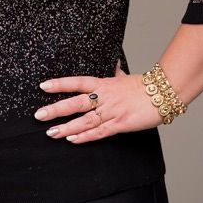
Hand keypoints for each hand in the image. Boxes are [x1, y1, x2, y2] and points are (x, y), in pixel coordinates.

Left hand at [35, 63, 163, 143]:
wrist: (164, 94)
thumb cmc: (144, 86)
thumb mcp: (125, 76)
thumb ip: (116, 72)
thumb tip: (114, 62)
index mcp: (104, 84)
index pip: (77, 82)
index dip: (60, 84)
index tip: (43, 86)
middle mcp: (104, 98)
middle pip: (75, 103)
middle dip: (56, 110)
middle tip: (39, 115)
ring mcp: (111, 112)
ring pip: (84, 121)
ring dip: (66, 128)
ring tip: (51, 133)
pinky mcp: (120, 124)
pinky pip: (99, 132)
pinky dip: (85, 137)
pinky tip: (72, 140)